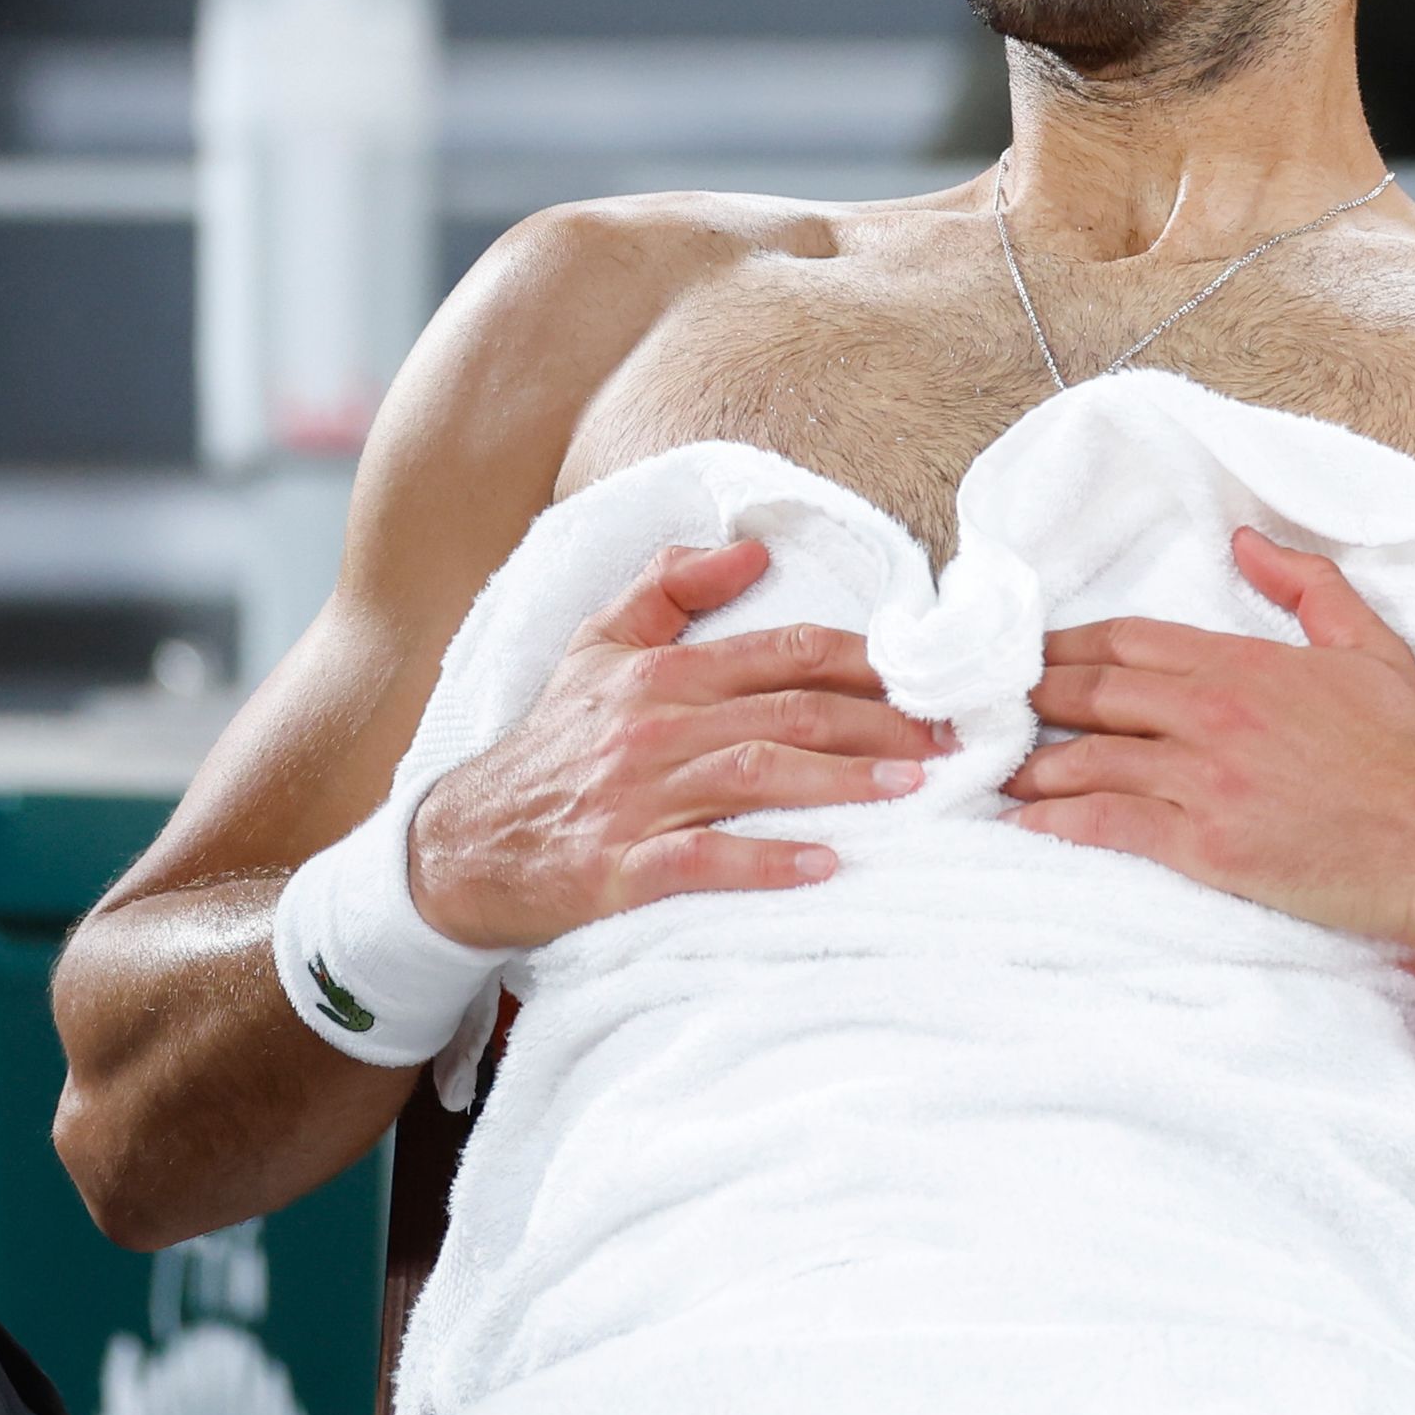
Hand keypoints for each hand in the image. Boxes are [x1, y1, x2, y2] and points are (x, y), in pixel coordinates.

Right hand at [408, 539, 952, 948]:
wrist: (461, 845)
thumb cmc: (549, 746)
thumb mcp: (596, 647)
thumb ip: (669, 585)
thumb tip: (750, 546)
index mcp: (660, 673)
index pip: (782, 653)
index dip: (866, 664)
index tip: (932, 682)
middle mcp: (652, 727)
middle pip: (788, 713)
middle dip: (880, 726)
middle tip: (953, 745)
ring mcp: (635, 797)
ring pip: (755, 777)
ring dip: (842, 784)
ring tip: (913, 794)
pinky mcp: (618, 868)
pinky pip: (703, 861)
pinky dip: (766, 862)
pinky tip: (826, 866)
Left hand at [1004, 527, 1414, 947]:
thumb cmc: (1410, 754)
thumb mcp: (1370, 645)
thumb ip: (1307, 585)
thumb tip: (1244, 540)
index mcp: (1241, 663)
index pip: (1126, 639)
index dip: (1063, 646)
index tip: (1022, 656)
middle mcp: (1211, 712)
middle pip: (1092, 692)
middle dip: (1028, 697)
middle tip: (979, 709)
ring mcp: (1205, 779)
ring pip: (1087, 758)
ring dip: (1029, 764)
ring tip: (989, 770)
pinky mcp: (1206, 845)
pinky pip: (1108, 824)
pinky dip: (1056, 820)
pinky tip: (1021, 823)